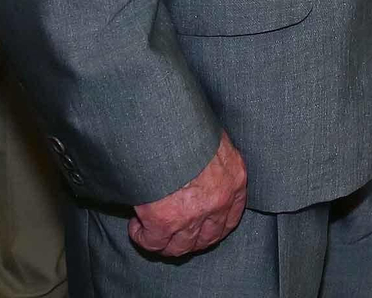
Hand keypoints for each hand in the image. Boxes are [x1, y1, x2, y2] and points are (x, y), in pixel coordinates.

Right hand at [129, 133, 246, 257]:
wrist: (165, 124)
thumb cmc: (188, 127)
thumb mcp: (213, 142)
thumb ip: (215, 163)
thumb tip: (203, 176)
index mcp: (234, 179)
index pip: (231, 218)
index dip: (213, 227)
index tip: (200, 226)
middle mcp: (219, 200)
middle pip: (207, 238)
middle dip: (190, 239)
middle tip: (174, 231)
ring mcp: (193, 214)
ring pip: (181, 247)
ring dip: (165, 241)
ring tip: (152, 228)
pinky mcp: (166, 221)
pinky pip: (154, 243)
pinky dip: (142, 237)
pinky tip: (137, 225)